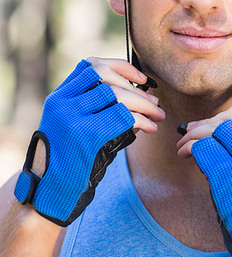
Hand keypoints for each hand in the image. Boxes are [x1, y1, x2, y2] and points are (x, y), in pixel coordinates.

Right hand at [14, 58, 164, 226]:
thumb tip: (147, 97)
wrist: (49, 191)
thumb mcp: (76, 126)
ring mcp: (71, 118)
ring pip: (116, 95)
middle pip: (106, 78)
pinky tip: (150, 128)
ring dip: (144, 104)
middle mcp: (62, 102)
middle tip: (155, 103)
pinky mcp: (85, 136)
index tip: (141, 78)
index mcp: (59, 97)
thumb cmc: (70, 160)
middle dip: (137, 90)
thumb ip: (100, 109)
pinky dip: (142, 120)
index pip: (91, 65)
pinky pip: (122, 117)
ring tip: (158, 115)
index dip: (120, 66)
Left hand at [180, 108, 231, 256]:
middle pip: (229, 119)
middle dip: (205, 124)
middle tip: (189, 133)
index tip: (209, 127)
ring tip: (183, 145)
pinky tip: (185, 154)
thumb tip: (212, 128)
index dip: (223, 118)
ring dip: (194, 135)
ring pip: (215, 131)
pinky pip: (203, 149)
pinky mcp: (230, 176)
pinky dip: (190, 148)